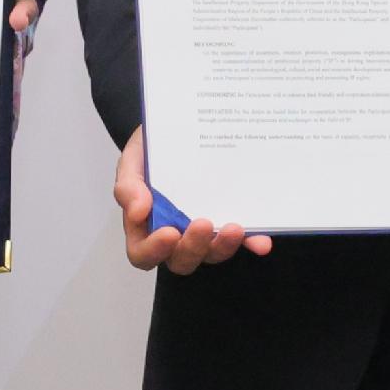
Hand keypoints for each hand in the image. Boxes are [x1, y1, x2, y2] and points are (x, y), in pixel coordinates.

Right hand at [115, 126, 268, 272]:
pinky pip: (243, 240)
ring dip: (224, 246)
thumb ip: (128, 186)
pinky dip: (252, 242)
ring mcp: (205, 232)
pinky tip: (262, 241)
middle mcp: (176, 235)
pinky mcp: (230, 223)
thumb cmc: (153, 150)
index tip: (168, 233)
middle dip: (193, 247)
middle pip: (181, 260)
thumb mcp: (133, 160)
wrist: (181, 129)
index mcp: (146, 226)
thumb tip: (139, 211)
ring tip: (235, 227)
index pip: (143, 253)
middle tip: (203, 224)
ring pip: (213, 254)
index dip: (154, 250)